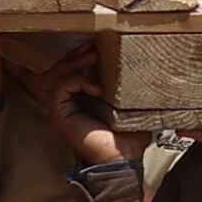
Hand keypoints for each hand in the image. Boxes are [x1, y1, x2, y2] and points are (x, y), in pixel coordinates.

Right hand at [32, 43, 123, 166]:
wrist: (123, 158)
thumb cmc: (128, 136)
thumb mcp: (130, 104)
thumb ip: (128, 86)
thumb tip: (142, 64)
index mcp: (81, 98)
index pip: (71, 70)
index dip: (79, 55)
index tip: (94, 44)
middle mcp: (67, 102)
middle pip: (61, 68)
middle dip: (76, 54)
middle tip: (92, 45)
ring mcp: (61, 108)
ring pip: (58, 74)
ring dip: (75, 62)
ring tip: (94, 57)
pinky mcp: (59, 114)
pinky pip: (61, 87)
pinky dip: (78, 81)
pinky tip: (97, 89)